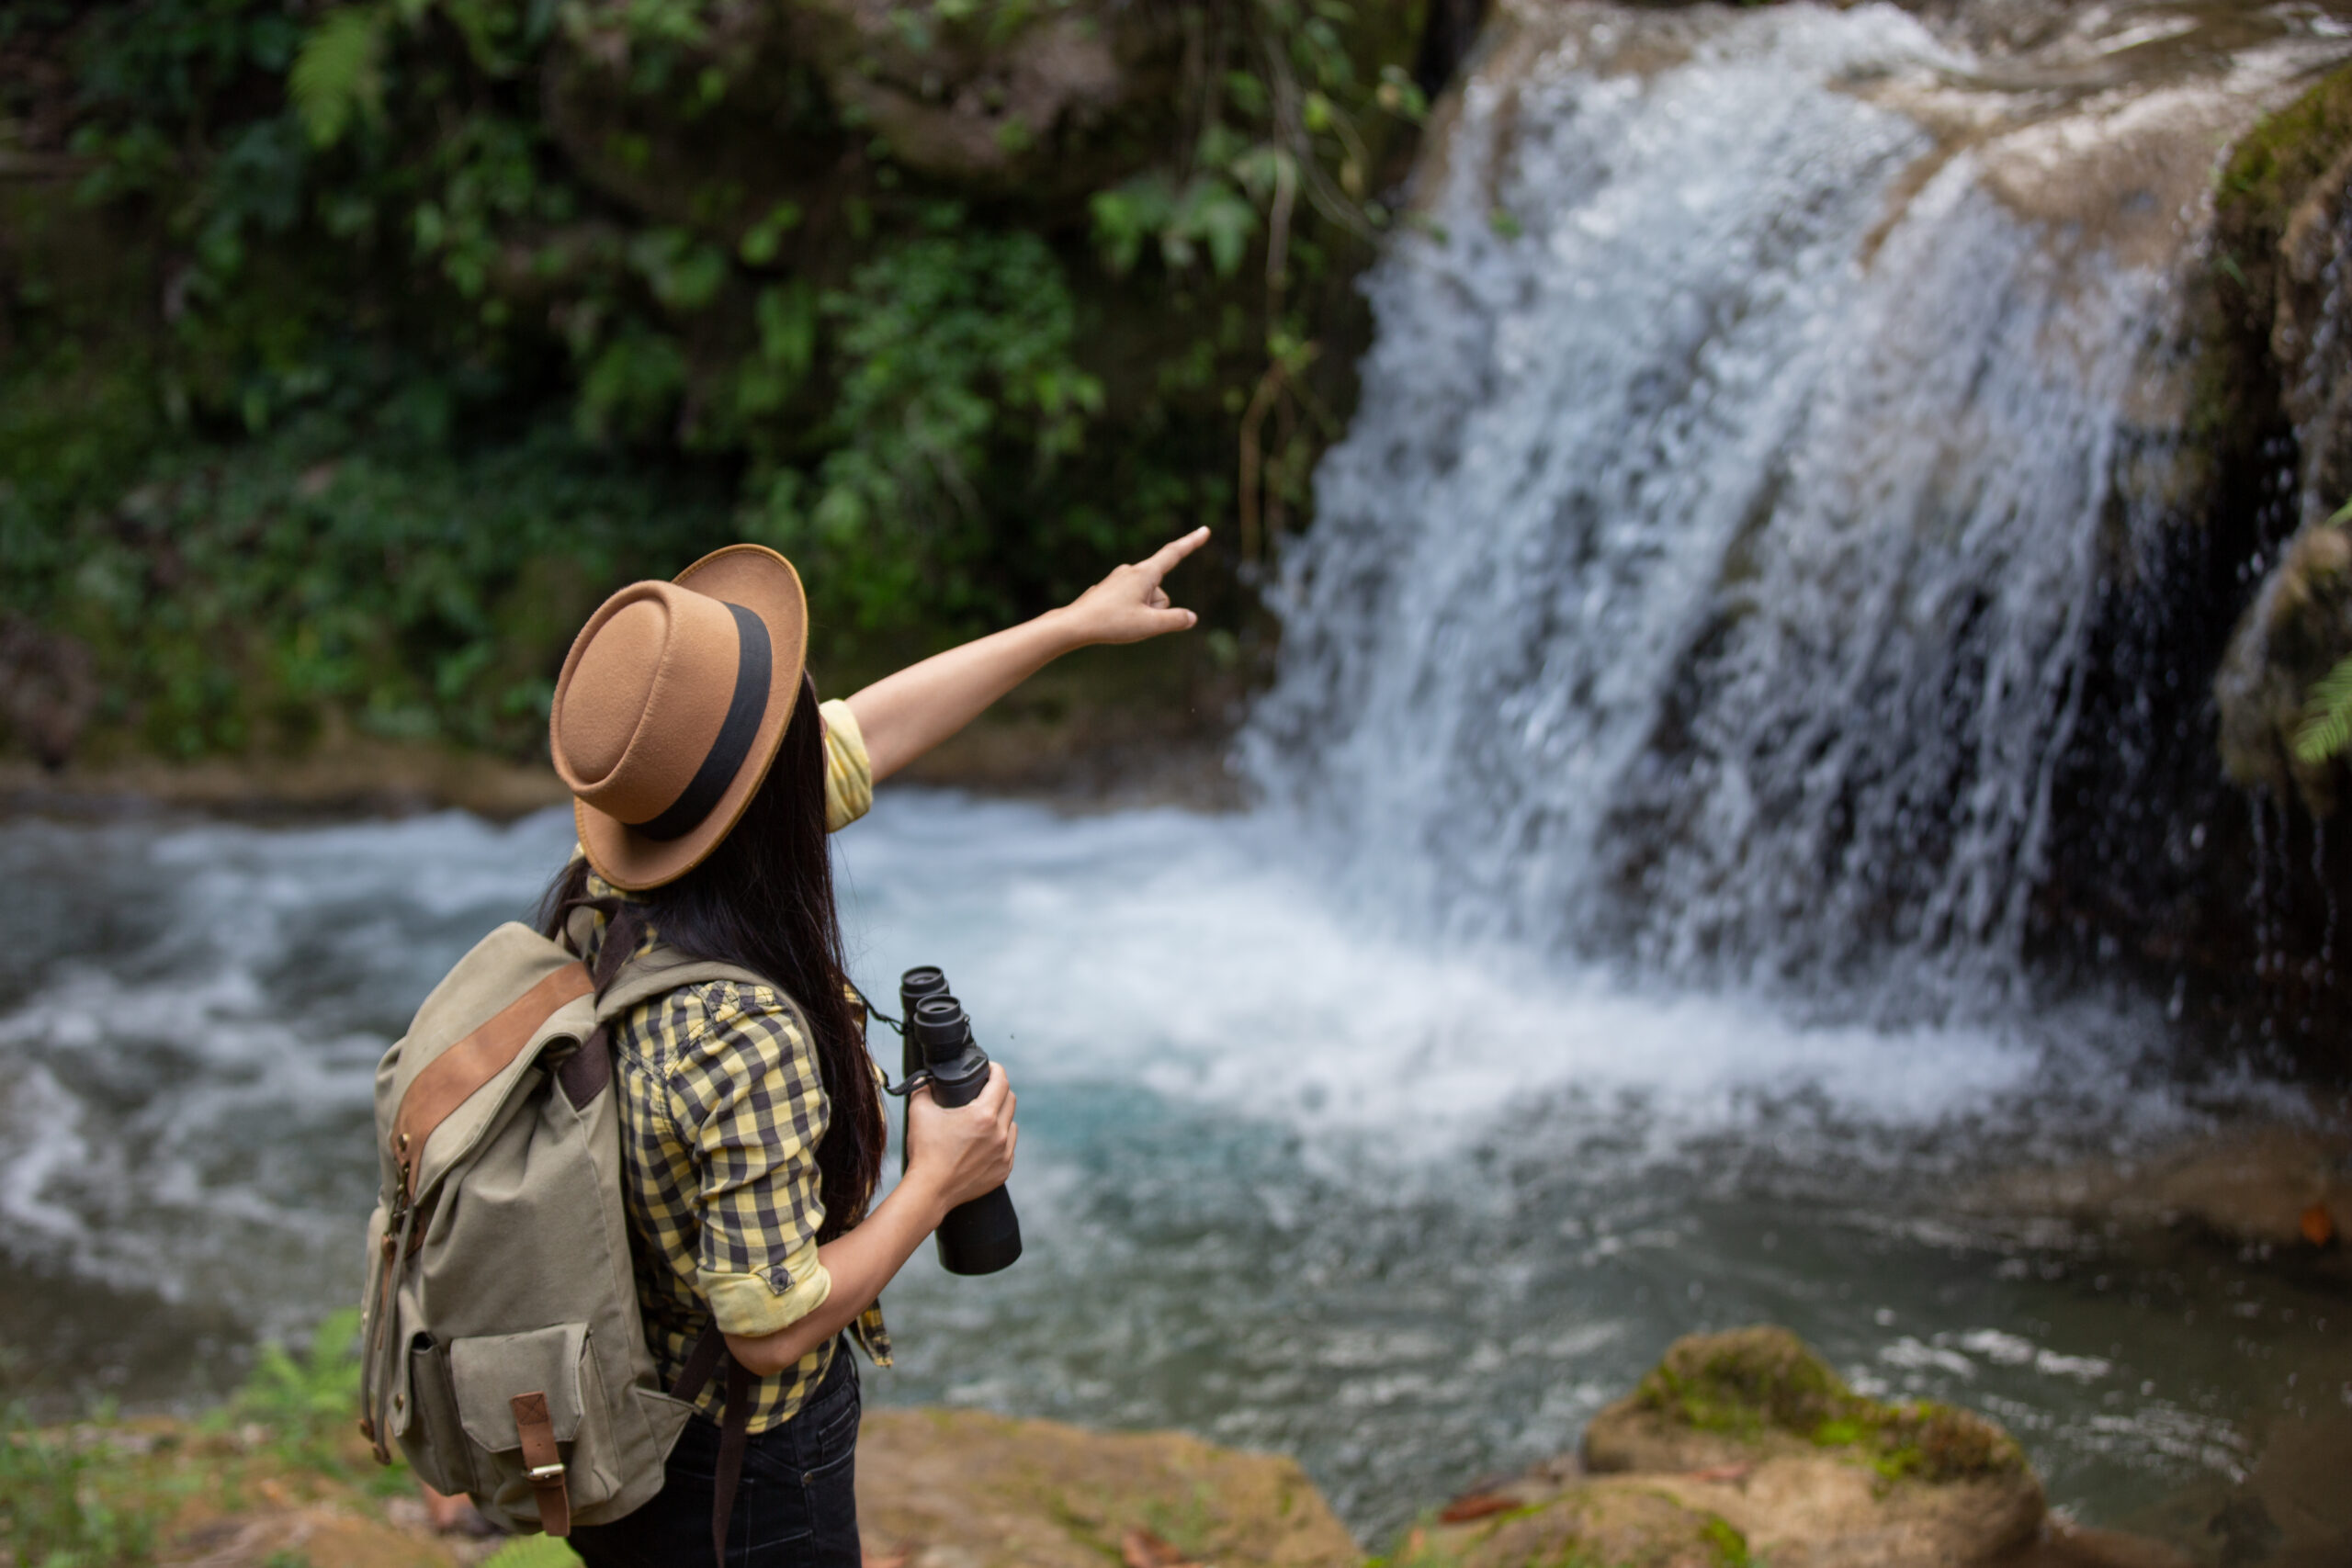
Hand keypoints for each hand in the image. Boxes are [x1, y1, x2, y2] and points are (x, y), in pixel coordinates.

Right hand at [904, 1062, 1017, 1213]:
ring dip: (1002, 1116)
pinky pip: (1009, 1147)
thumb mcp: (919, 1112)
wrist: (929, 1191)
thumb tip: (922, 1078)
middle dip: (999, 1090)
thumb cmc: (925, 1152)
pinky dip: (1001, 1140)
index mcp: (983, 1115)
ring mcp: (1004, 1154)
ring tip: (985, 1117)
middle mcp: (999, 1133)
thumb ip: (921, 1088)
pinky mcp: (1003, 1170)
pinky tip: (986, 1141)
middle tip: (985, 1090)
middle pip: (1010, 1100)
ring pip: (1012, 1124)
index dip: (996, 1070)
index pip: (1001, 1082)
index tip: (990, 1068)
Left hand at [1054, 527, 1209, 646]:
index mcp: (1144, 573)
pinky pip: (1132, 602)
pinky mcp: (1111, 589)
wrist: (1074, 625)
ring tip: (1121, 621)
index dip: (1191, 543)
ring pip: (1146, 599)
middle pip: (1161, 593)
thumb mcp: (1149, 625)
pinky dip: (1129, 614)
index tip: (1205, 530)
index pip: (1174, 554)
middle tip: (1134, 620)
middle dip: (1157, 610)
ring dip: (1143, 613)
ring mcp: (1120, 579)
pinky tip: (1112, 620)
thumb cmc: (1111, 623)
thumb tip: (1191, 617)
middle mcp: (1132, 571)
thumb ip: (1176, 620)